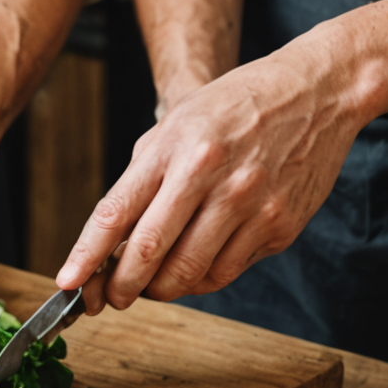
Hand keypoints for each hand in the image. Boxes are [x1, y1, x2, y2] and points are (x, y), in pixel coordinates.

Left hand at [56, 15, 387, 309]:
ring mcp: (249, 204)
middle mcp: (211, 176)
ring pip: (188, 274)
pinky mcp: (278, 226)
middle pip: (149, 254)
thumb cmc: (237, 106)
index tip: (67, 283)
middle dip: (121, 287)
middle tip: (111, 296)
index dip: (86, 256)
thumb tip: (113, 241)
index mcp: (175, 147)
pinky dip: (200, 279)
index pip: (116, 213)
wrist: (319, 91)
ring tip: (153, 281)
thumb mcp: (177, 123)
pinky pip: (225, 272)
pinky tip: (194, 265)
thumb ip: (144, 178)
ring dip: (161, 289)